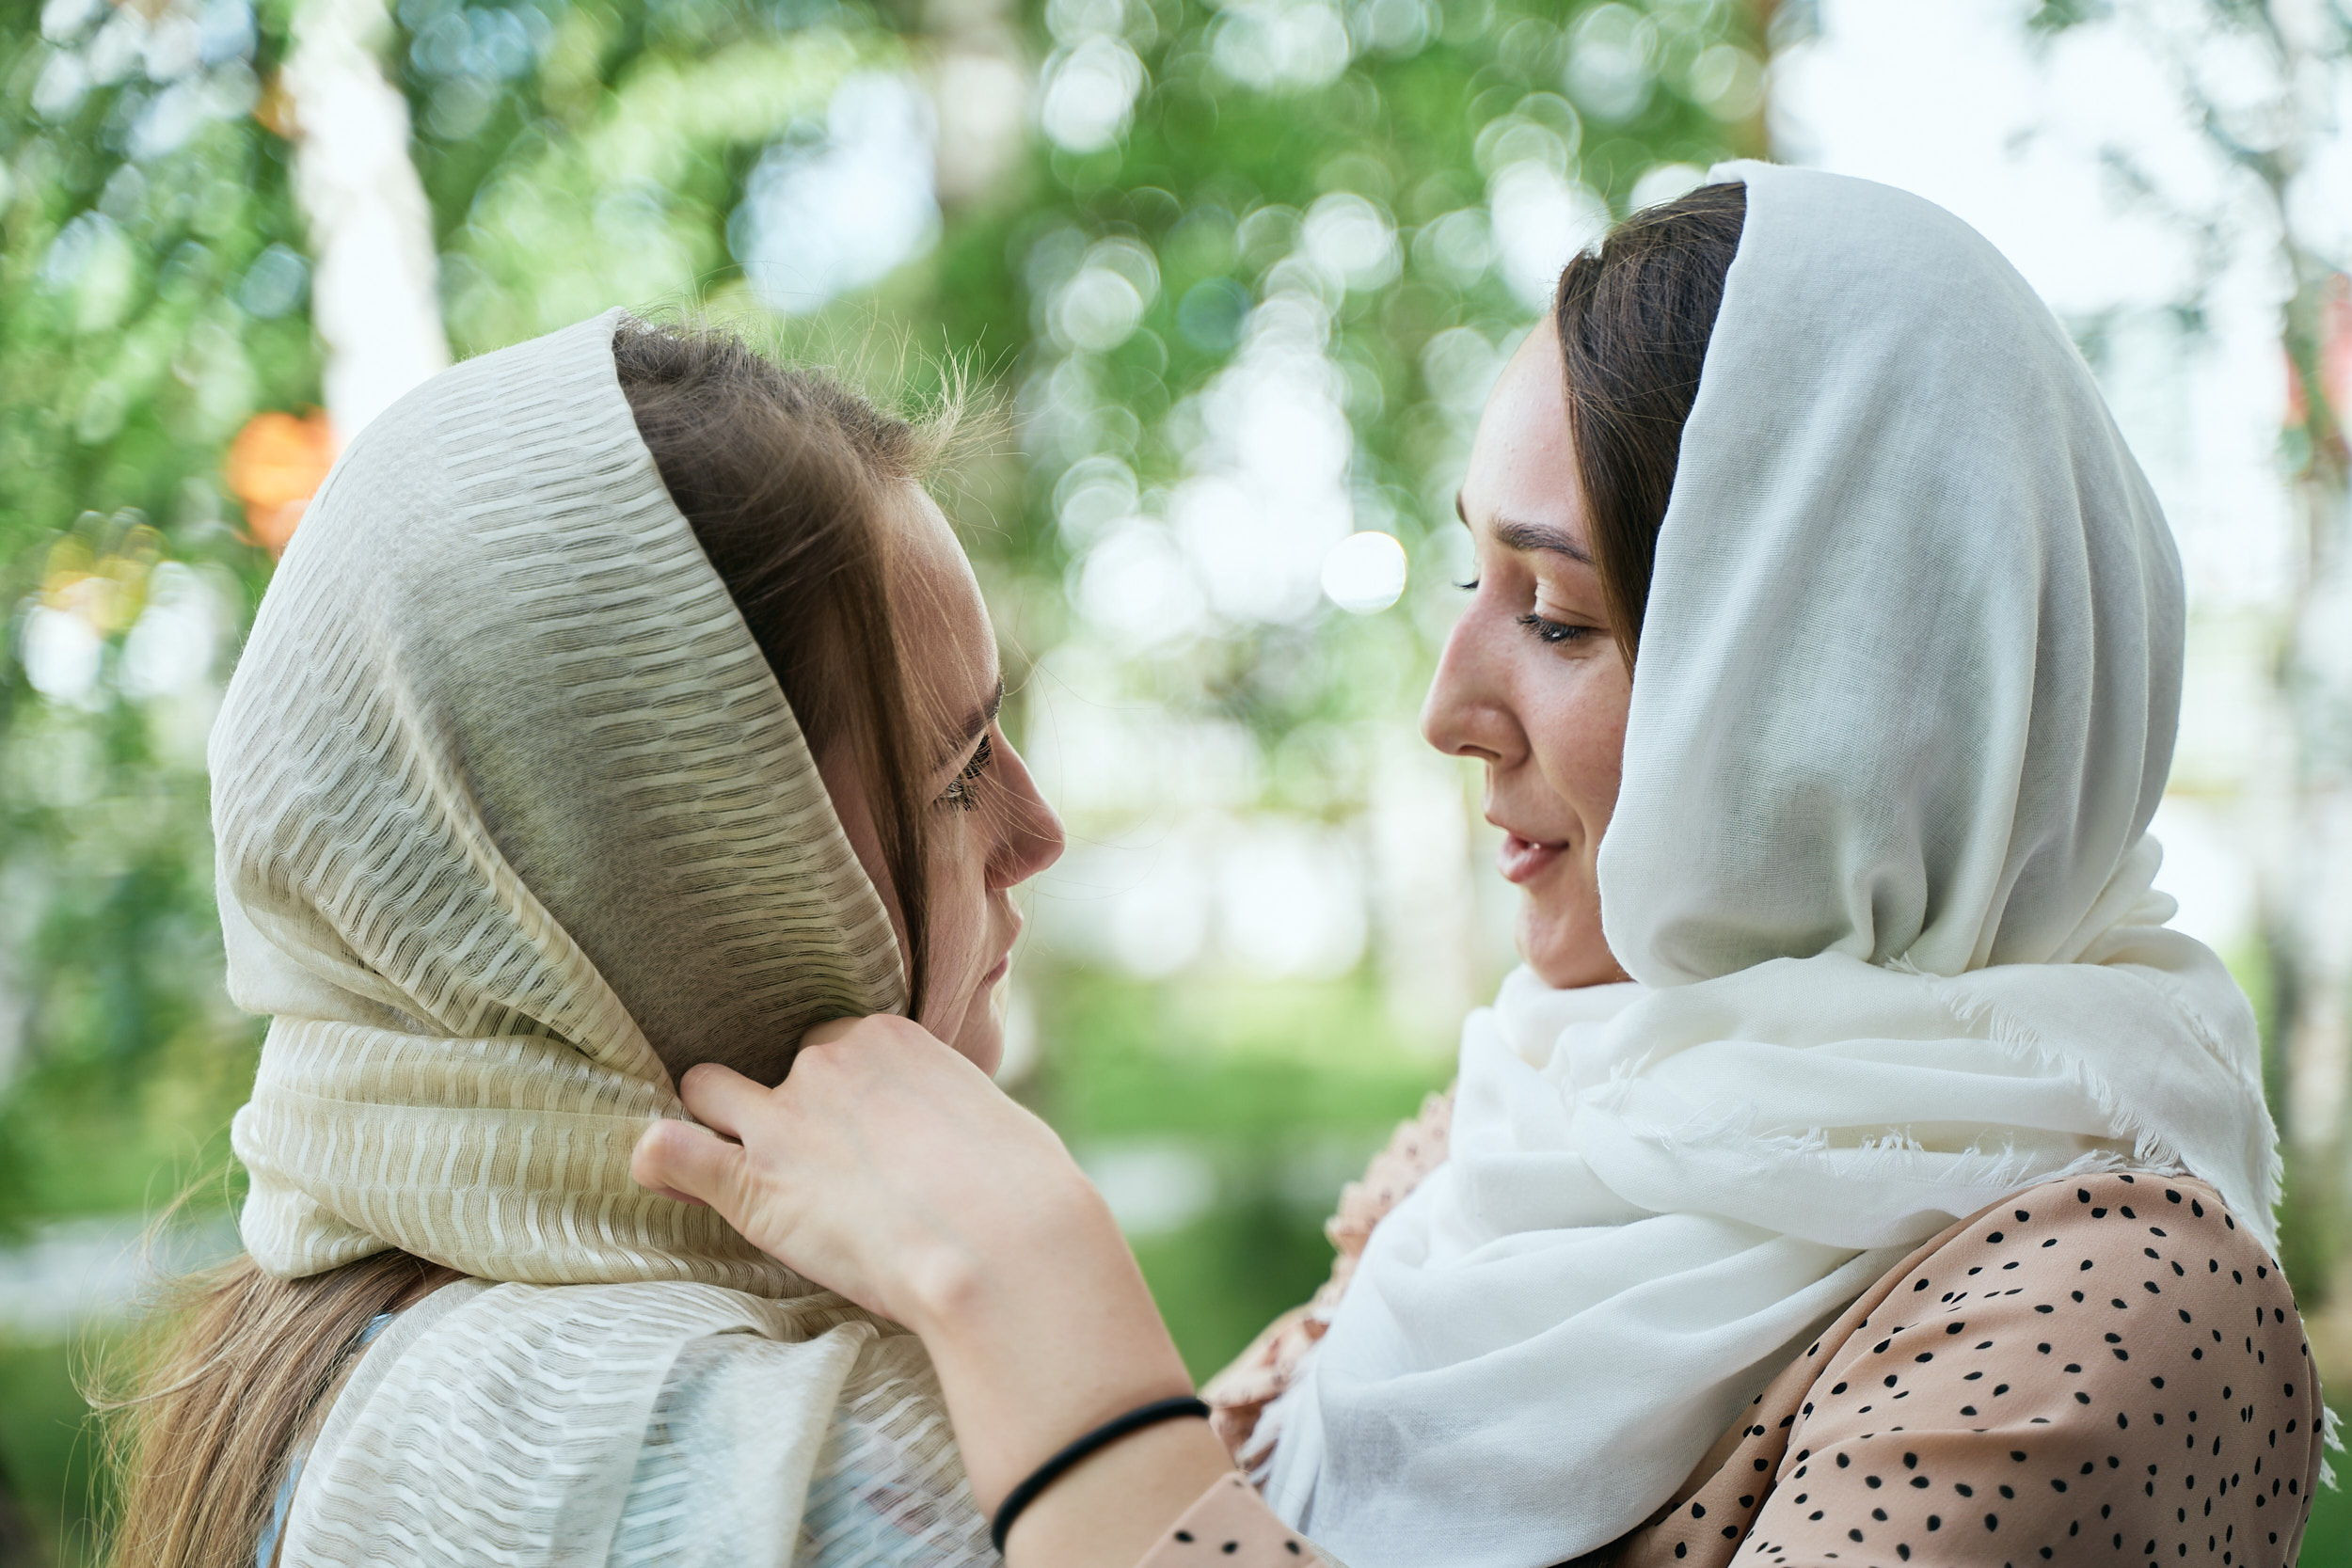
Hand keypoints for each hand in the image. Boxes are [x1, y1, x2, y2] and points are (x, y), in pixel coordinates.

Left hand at [629, 1014, 1095, 1334]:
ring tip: (728, 1165)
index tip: (852, 1136)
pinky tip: (665, 1178)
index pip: (834, 1044)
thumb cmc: (1023, 1191)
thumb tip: (955, 1137)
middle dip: (779, 1105)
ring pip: (706, 1089)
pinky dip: (659, 1163)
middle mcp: (826, 1063)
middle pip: (772, 1064)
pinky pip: (668, 1151)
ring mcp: (783, 1119)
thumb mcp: (993, 1119)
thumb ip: (950, 1112)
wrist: (1006, 1243)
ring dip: (713, 1123)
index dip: (836, 1092)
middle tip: (806, 1163)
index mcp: (887, 1038)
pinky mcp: (753, 1182)